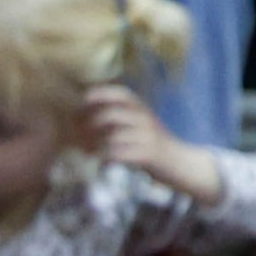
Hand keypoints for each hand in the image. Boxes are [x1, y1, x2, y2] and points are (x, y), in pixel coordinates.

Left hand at [79, 84, 223, 200]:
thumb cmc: (151, 142)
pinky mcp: (147, 154)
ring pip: (112, 135)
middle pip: (110, 115)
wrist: (179, 162)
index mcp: (142, 107)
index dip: (98, 95)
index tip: (82, 102)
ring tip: (85, 149)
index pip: (118, 93)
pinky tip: (100, 159)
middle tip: (76, 133)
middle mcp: (145, 118)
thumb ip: (119, 113)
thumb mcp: (139, 121)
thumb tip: (83, 111)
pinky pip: (119, 153)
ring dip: (94, 143)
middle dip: (88, 123)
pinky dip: (105, 156)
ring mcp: (148, 136)